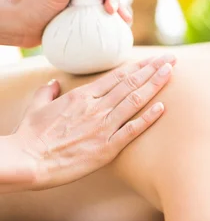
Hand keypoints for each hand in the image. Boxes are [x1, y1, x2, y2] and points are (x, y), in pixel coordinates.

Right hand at [8, 54, 175, 190]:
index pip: (117, 76)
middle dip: (153, 70)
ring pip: (134, 101)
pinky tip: (162, 108)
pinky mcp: (106, 148)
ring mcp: (102, 127)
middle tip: (172, 59)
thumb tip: (53, 82)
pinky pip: (131, 130)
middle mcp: (96, 108)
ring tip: (170, 73)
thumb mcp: (37, 107)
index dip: (139, 66)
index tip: (154, 59)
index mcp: (82, 96)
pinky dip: (148, 118)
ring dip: (154, 85)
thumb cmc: (30, 136)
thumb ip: (47, 92)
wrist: (26, 161)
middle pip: (131, 83)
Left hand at [14, 0, 131, 47]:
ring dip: (120, 8)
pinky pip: (105, 15)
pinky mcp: (85, 17)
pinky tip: (123, 25)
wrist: (22, 28)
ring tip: (124, 20)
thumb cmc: (35, 6)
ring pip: (109, 1)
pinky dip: (116, 19)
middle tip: (111, 10)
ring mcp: (83, 2)